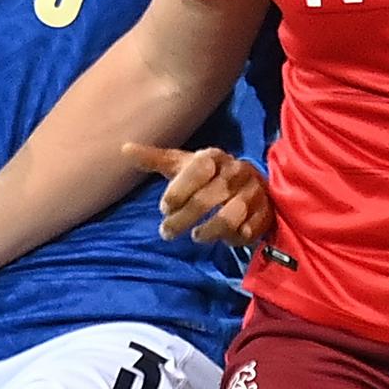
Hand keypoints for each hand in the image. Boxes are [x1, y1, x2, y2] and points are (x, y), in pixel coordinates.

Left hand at [126, 144, 272, 245]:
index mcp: (215, 157)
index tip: (164, 207)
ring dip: (210, 230)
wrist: (251, 182)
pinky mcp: (265, 213)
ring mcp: (253, 193)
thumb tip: (124, 149)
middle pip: (210, 197)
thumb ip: (156, 159)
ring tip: (196, 236)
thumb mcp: (183, 164)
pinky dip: (233, 238)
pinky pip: (249, 230)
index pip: (198, 169)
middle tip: (166, 232)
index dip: (179, 189)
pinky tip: (224, 240)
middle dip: (184, 218)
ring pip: (231, 216)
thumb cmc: (209, 175)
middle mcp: (237, 172)